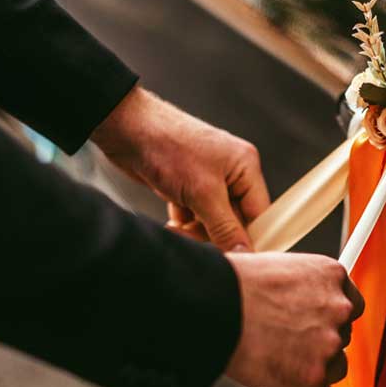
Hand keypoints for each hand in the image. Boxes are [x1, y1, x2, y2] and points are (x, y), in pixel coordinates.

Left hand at [91, 85, 269, 250]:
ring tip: (176, 229)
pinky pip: (193, 215)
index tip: (239, 257)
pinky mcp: (187, 185)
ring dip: (194, 230)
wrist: (126, 129)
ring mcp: (207, 179)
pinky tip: (171, 222)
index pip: (259, 212)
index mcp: (245, 166)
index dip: (249, 236)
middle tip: (193, 236)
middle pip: (234, 219)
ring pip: (211, 221)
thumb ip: (226, 227)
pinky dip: (182, 222)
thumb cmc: (168, 147)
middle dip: (213, 233)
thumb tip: (245, 252)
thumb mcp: (202, 193)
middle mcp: (230, 172)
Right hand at [224, 252, 363, 386]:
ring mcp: (328, 345)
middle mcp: (337, 309)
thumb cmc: (233, 284)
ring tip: (287, 369)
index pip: (350, 301)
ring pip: (336, 367)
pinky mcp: (312, 379)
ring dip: (316, 370)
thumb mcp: (276, 265)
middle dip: (320, 342)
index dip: (333, 316)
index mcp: (329, 275)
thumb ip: (296, 285)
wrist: (215, 305)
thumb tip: (290, 298)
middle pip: (342, 335)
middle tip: (293, 344)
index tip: (322, 323)